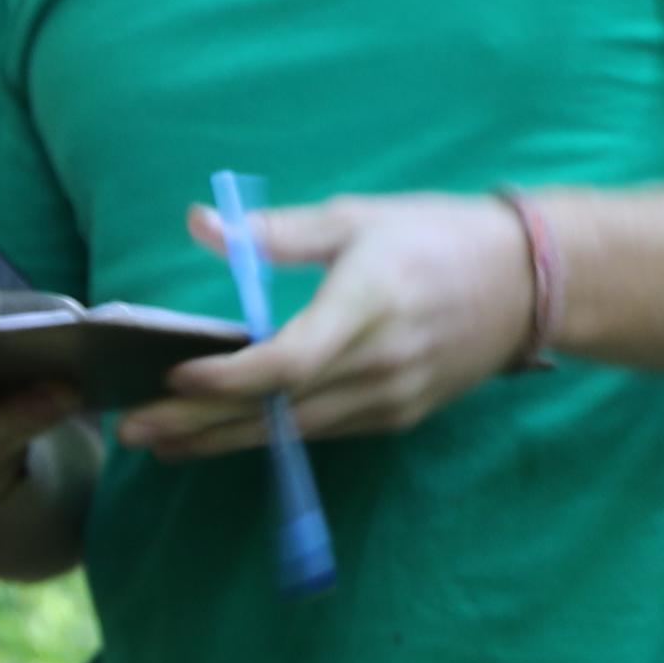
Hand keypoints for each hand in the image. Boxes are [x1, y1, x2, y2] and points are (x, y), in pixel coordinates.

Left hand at [109, 190, 540, 461]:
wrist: (529, 284)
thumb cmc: (436, 236)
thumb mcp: (358, 218)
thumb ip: (278, 231)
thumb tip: (201, 224)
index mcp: (367, 304)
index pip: (289, 359)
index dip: (229, 377)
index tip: (173, 376)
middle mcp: (379, 362)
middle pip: (277, 408)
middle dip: (200, 424)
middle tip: (134, 430)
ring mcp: (391, 398)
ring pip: (294, 431)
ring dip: (223, 440)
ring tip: (161, 444)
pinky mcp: (397, 416)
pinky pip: (322, 432)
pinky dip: (270, 436)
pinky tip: (224, 437)